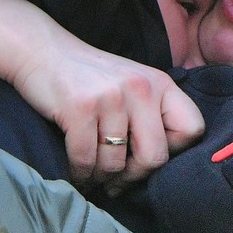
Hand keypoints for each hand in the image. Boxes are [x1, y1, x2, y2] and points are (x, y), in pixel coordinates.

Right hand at [12, 38, 203, 191]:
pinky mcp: (79, 108)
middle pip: (155, 157)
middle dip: (133, 177)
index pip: (192, 130)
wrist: (40, 51)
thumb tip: (159, 171)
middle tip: (117, 181)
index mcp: (160, 83)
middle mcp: (140, 88)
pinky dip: (79, 174)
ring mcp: (110, 97)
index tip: (147, 155)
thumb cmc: (87, 78)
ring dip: (101, 178)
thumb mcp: (131, 85)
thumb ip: (151, 115)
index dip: (174, 152)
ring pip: (115, 164)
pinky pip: (86, 160)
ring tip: (92, 174)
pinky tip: (76, 172)